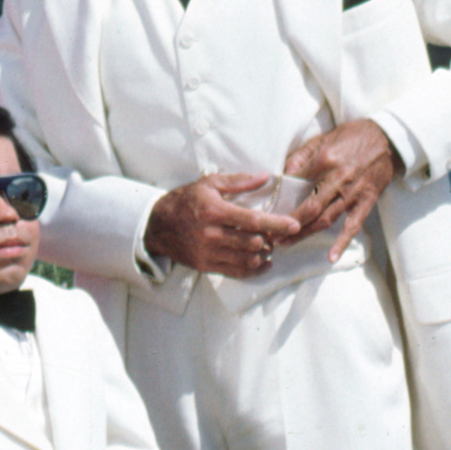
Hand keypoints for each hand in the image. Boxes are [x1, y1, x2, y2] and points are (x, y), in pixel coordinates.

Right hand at [144, 172, 300, 278]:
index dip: (277, 224)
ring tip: (268, 246)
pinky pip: (236, 272)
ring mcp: (208, 252)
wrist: (157, 225)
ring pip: (247, 259)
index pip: (253, 220)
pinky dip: (253, 269)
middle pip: (253, 242)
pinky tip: (262, 263)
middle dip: (270, 239)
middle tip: (276, 234)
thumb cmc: (184, 201)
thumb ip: (239, 181)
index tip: (293, 225)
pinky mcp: (205, 265)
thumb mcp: (209, 184)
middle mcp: (211, 233)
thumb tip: (265, 177)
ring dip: (263, 254)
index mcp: (214, 210)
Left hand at [283, 119, 399, 262]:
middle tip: (272, 235)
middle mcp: (338, 179)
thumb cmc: (353, 137)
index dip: (280, 197)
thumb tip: (283, 174)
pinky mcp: (367, 201)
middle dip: (289, 223)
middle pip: (309, 208)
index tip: (269, 208)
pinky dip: (342, 242)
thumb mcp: (323, 138)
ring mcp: (353, 193)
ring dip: (305, 233)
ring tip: (287, 243)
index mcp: (325, 160)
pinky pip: (353, 225)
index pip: (295, 183)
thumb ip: (302, 155)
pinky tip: (331, 256)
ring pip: (326, 219)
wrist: (388, 139)